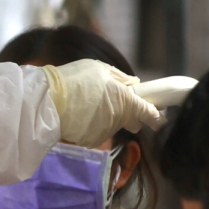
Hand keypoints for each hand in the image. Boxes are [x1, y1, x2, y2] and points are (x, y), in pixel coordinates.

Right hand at [42, 59, 161, 146]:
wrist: (49, 100)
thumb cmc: (75, 79)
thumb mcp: (99, 68)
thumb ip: (120, 78)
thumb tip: (132, 85)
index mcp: (126, 100)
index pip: (148, 112)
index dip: (156, 116)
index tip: (159, 119)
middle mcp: (119, 119)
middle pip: (131, 122)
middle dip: (127, 116)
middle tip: (110, 104)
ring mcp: (105, 132)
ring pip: (110, 126)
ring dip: (104, 119)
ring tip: (84, 107)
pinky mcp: (90, 140)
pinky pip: (95, 133)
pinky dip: (90, 127)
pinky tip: (77, 117)